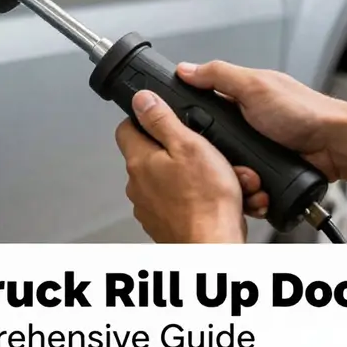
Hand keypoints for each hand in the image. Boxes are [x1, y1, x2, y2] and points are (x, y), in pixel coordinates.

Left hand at [115, 89, 246, 243]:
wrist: (213, 248)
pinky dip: (196, 197)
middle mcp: (138, 185)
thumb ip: (162, 120)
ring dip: (193, 175)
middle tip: (204, 152)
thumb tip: (141, 99)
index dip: (145, 118)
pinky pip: (178, 201)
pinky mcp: (163, 223)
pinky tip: (216, 197)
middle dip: (179, 150)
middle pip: (151, 154)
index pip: (126, 128)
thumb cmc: (206, 203)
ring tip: (220, 178)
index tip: (163, 118)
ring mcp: (149, 207)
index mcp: (139, 160)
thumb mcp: (189, 145)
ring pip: (169, 179)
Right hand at [175, 61, 345, 215]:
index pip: (202, 106)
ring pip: (227, 169)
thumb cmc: (304, 111)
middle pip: (211, 144)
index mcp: (240, 98)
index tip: (183, 129)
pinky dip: (249, 190)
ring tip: (246, 175)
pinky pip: (247, 187)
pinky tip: (255, 188)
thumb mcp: (255, 86)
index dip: (191, 118)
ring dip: (233, 176)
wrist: (336, 146)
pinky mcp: (266, 173)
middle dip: (214, 155)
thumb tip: (186, 69)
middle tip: (220, 157)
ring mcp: (256, 150)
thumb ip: (218, 76)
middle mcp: (246, 124)